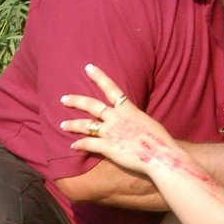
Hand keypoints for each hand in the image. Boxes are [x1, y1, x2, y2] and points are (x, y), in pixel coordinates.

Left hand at [59, 64, 185, 175]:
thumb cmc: (159, 140)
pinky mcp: (108, 147)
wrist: (161, 155)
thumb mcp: (147, 122)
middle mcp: (116, 117)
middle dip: (75, 100)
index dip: (99, 76)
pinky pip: (89, 144)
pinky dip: (80, 144)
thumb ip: (134, 118)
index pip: (111, 88)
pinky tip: (73, 146)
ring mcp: (111, 132)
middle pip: (91, 105)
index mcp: (128, 108)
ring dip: (73, 124)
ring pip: (86, 125)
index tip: (88, 67)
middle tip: (63, 99)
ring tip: (62, 125)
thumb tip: (132, 119)